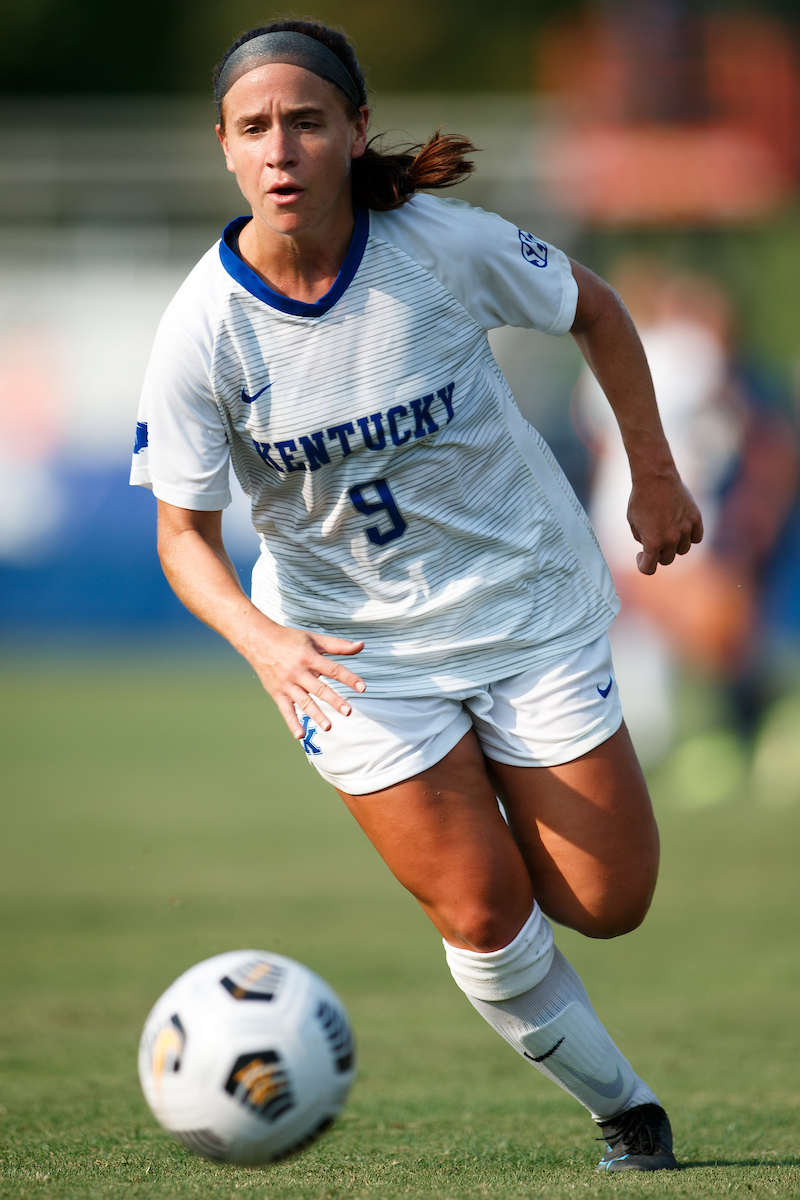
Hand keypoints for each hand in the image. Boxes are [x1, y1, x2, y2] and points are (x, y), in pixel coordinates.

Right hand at [249, 622, 365, 738]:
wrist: (258, 640)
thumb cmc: (290, 639)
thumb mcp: (314, 639)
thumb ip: (338, 645)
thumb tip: (362, 645)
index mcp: (309, 657)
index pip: (333, 669)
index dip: (349, 678)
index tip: (362, 688)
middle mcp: (298, 672)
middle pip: (319, 688)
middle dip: (334, 700)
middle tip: (348, 712)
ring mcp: (287, 684)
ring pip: (304, 702)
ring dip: (316, 715)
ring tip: (328, 727)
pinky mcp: (277, 693)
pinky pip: (286, 710)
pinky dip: (292, 722)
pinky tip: (300, 735)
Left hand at [627, 470, 703, 574]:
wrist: (655, 477)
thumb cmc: (640, 499)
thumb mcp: (633, 522)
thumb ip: (643, 539)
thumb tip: (651, 547)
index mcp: (653, 543)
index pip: (649, 569)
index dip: (642, 564)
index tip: (640, 554)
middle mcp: (671, 539)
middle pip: (667, 559)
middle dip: (658, 554)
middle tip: (653, 540)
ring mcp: (686, 529)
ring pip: (683, 549)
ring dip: (674, 545)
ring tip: (666, 531)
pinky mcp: (696, 518)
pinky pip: (696, 537)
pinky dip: (690, 536)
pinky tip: (681, 528)